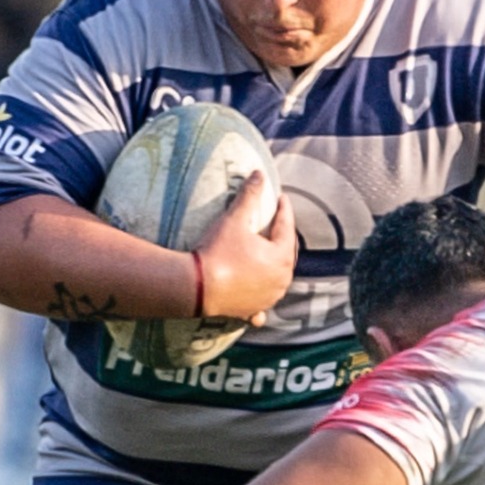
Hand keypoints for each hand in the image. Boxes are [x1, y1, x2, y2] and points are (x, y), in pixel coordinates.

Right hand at [194, 178, 295, 325]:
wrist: (197, 287)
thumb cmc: (218, 251)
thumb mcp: (234, 219)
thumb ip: (249, 196)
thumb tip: (259, 174)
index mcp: (281, 256)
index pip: (287, 227)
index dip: (284, 210)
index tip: (281, 197)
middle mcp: (281, 280)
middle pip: (287, 254)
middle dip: (283, 237)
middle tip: (278, 223)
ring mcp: (269, 298)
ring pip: (278, 279)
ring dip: (275, 267)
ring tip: (271, 255)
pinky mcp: (253, 310)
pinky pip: (262, 306)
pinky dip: (262, 300)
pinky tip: (261, 307)